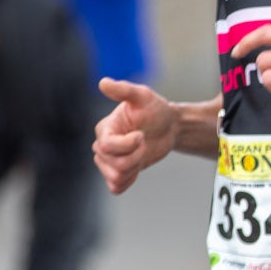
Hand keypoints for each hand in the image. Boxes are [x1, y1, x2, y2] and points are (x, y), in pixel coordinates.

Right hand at [92, 78, 177, 193]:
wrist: (168, 126)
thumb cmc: (155, 109)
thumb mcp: (142, 96)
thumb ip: (123, 90)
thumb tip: (103, 82)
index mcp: (104, 128)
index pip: (107, 146)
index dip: (127, 145)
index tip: (141, 135)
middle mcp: (102, 146)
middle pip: (112, 164)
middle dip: (135, 156)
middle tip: (145, 142)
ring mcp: (109, 161)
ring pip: (115, 177)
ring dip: (134, 168)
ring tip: (142, 153)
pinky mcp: (119, 173)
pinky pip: (116, 187)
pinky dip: (129, 180)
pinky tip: (138, 166)